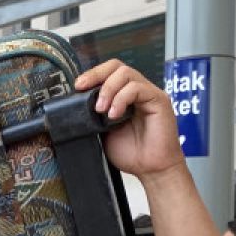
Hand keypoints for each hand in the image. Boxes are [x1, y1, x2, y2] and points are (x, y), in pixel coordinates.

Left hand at [75, 60, 183, 180]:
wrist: (151, 169)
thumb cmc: (131, 153)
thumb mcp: (103, 132)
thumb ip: (94, 116)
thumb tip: (76, 108)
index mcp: (124, 95)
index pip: (108, 73)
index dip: (93, 75)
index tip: (78, 86)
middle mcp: (137, 90)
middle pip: (117, 66)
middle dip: (97, 75)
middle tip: (84, 90)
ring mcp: (148, 93)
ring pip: (126, 74)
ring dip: (108, 89)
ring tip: (101, 111)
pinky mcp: (159, 100)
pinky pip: (137, 88)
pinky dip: (121, 99)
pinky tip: (114, 115)